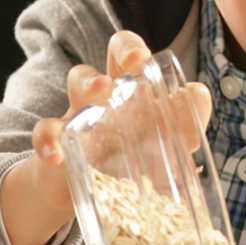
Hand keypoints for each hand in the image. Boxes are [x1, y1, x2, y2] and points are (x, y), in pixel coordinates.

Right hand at [0, 31, 210, 244]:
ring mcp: (77, 118)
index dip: (132, 50)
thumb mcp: (159, 145)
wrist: (87, 194)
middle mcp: (102, 97)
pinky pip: (46, 135)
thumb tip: (200, 93)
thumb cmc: (128, 160)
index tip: (143, 58)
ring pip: (76, 87)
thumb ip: (185, 122)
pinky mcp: (57, 146)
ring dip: (87, 85)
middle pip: (109, 56)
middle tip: (133, 63)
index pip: (126, 56)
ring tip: (99, 92)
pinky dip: (48, 142)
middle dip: (117, 57)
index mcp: (127, 93)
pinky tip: (56, 155)